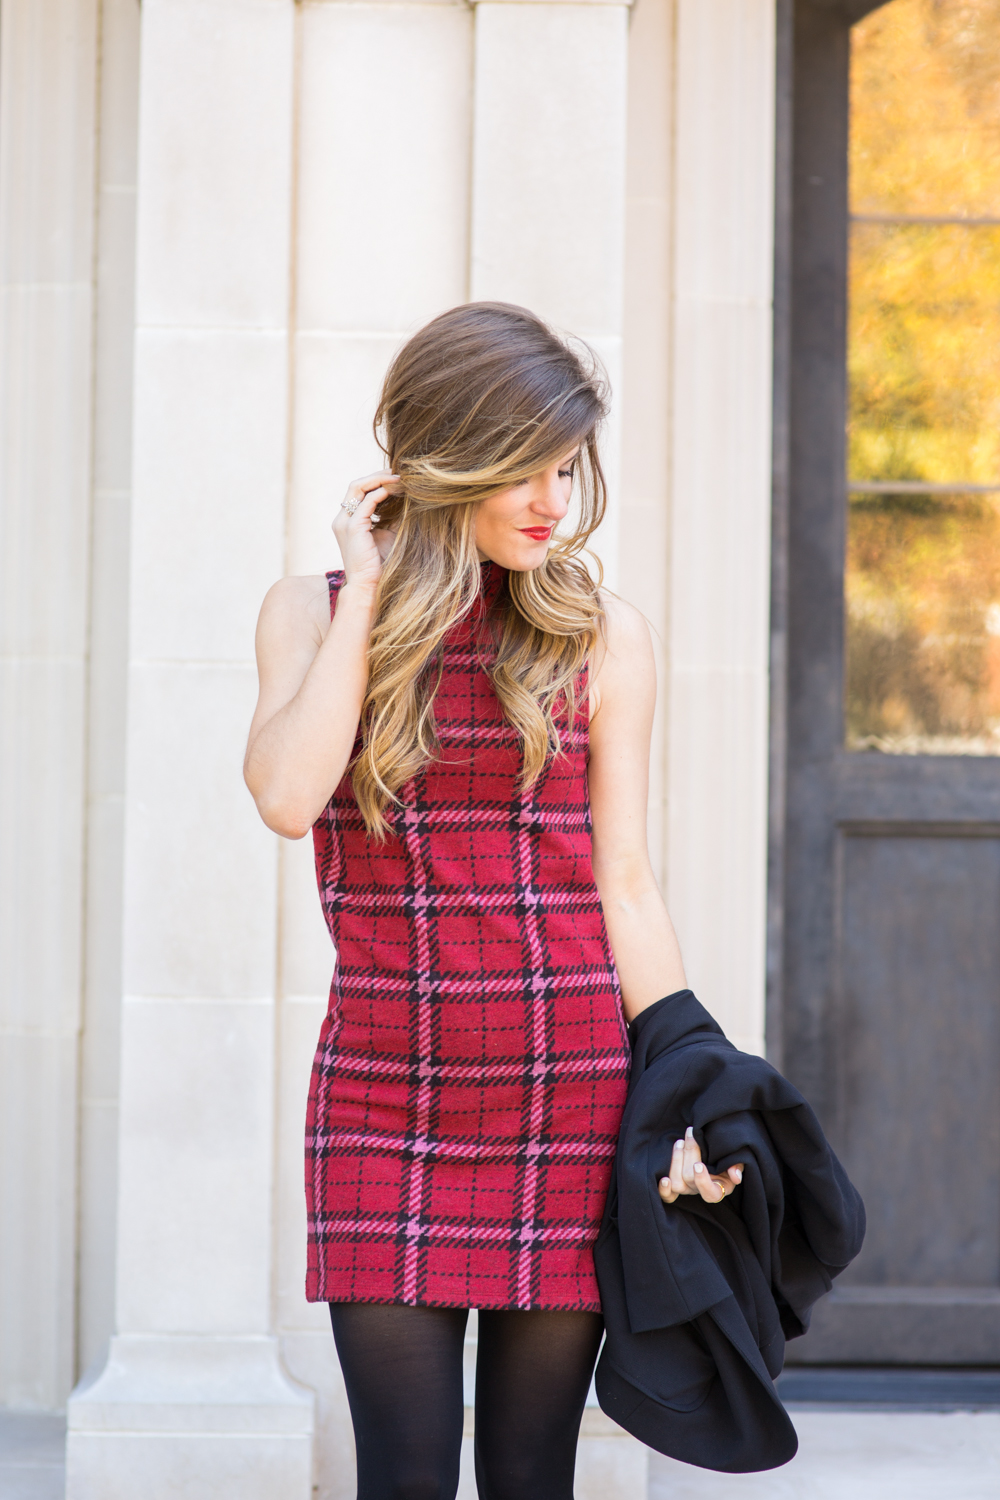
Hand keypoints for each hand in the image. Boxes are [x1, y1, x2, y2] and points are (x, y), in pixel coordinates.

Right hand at [332, 472, 399, 594]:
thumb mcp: (387, 536)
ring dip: (379, 480)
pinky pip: (366, 501)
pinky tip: (395, 490)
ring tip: (399, 478)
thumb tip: (408, 500)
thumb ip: (392, 518)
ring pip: (358, 488)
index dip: (376, 482)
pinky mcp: (353, 528)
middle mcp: (342, 520)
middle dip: (377, 476)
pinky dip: (381, 492)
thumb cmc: (379, 565)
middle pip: (356, 485)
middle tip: (398, 472)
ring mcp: (345, 523)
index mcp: (347, 522)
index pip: (358, 492)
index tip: (396, 478)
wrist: (369, 587)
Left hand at [658, 1126, 743, 1205]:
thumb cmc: (727, 1157)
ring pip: (677, 1183)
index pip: (710, 1193)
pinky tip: (663, 1178)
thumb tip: (735, 1176)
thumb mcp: (736, 1160)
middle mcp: (701, 1191)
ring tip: (680, 1142)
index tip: (699, 1164)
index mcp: (719, 1188)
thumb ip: (737, 1166)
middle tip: (691, 1134)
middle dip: (689, 1154)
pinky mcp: (677, 1186)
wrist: (716, 1152)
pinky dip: (663, 1189)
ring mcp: (688, 1189)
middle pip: (690, 1178)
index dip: (702, 1181)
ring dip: (676, 1160)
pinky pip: (668, 1196)